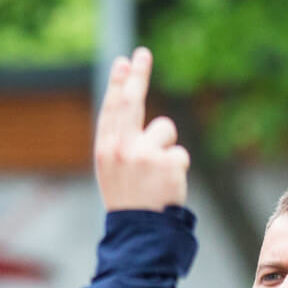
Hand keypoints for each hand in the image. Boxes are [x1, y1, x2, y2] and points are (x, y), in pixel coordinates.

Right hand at [94, 47, 188, 211]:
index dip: (118, 84)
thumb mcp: (114, 171)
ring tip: (158, 175)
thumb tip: (130, 103)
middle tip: (142, 53)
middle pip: (132, 102)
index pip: (113, 109)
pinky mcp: (166, 163)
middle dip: (137, 75)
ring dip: (167, 147)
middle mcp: (121, 149)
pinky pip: (180, 153)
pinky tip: (168, 187)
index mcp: (106, 151)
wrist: (140, 234)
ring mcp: (144, 155)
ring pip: (165, 129)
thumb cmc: (130, 202)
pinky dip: (178, 169)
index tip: (124, 62)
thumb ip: (121, 141)